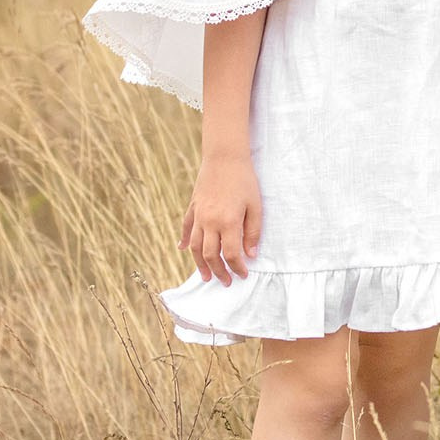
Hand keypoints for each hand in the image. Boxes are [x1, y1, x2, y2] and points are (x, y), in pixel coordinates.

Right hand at [180, 150, 261, 283]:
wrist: (225, 157)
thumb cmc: (244, 180)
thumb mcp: (256, 205)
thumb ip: (253, 232)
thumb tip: (251, 255)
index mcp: (228, 223)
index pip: (231, 254)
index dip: (237, 268)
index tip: (243, 276)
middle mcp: (210, 222)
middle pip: (211, 255)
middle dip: (219, 272)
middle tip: (225, 282)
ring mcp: (199, 215)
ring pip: (196, 247)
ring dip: (200, 264)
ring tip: (205, 276)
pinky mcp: (193, 206)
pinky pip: (187, 227)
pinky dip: (185, 240)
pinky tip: (183, 249)